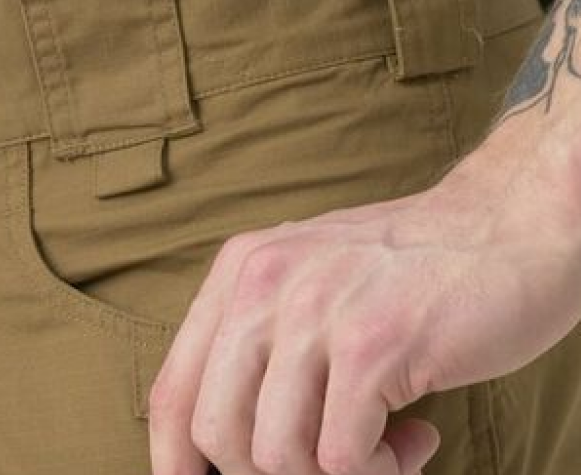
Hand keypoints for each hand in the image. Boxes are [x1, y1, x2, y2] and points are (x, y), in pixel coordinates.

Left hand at [147, 128, 580, 474]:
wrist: (503, 225)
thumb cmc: (410, 268)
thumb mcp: (313, 280)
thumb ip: (266, 343)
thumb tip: (223, 449)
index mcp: (241, 268)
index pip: (173, 390)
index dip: (177, 462)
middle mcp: (266, 282)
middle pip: (215, 433)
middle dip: (266, 474)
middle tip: (328, 461)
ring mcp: (317, 310)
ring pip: (276, 457)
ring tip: (385, 446)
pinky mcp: (371, 345)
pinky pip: (341, 461)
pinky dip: (380, 473)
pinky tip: (415, 437)